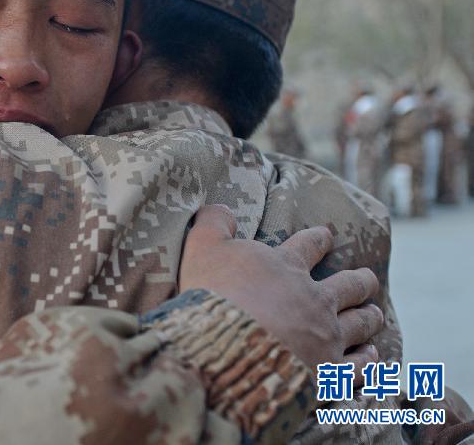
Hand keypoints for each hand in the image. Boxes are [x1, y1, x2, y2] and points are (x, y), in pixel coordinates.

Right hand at [178, 205, 382, 375]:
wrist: (226, 347)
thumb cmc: (212, 295)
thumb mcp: (202, 248)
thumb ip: (213, 224)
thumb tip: (219, 207)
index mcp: (287, 266)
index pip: (310, 245)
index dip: (319, 239)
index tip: (326, 236)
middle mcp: (314, 298)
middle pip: (350, 284)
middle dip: (361, 280)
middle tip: (366, 279)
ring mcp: (325, 335)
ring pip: (361, 322)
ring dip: (369, 316)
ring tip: (375, 314)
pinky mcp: (329, 371)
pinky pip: (359, 365)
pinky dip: (368, 359)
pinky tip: (372, 355)